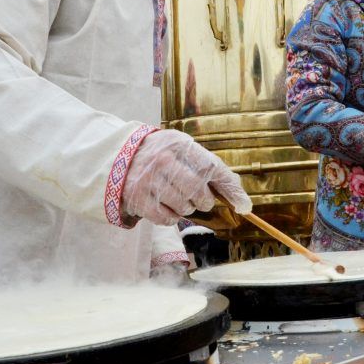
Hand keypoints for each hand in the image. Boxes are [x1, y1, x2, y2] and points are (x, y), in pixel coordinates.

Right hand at [120, 129, 251, 225]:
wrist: (119, 156)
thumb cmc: (161, 154)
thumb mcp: (182, 150)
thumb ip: (209, 166)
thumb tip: (240, 197)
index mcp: (179, 144)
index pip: (212, 168)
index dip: (231, 189)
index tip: (244, 205)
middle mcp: (163, 160)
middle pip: (198, 191)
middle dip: (204, 200)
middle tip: (199, 198)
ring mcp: (148, 180)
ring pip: (184, 206)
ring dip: (187, 208)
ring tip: (178, 197)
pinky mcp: (137, 198)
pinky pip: (167, 218)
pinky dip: (172, 217)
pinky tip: (166, 206)